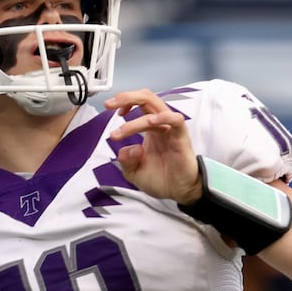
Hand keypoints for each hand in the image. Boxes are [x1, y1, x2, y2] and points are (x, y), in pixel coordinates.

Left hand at [106, 89, 201, 203]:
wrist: (178, 193)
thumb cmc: (160, 179)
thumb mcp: (133, 172)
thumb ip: (125, 160)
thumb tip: (127, 148)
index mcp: (150, 129)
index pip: (139, 104)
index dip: (124, 101)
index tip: (110, 109)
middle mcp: (160, 125)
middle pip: (147, 98)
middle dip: (126, 97)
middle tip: (110, 105)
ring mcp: (171, 130)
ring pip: (156, 109)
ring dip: (136, 117)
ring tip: (122, 129)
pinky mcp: (181, 138)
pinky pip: (176, 120)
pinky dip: (163, 117)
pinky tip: (151, 122)